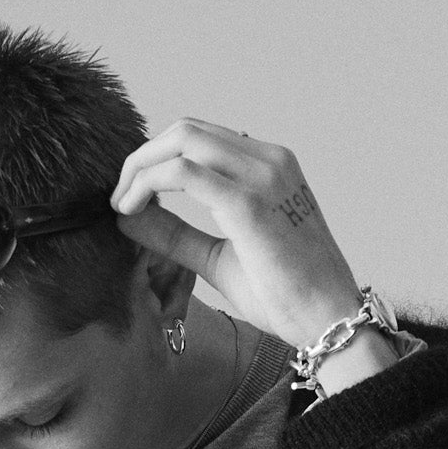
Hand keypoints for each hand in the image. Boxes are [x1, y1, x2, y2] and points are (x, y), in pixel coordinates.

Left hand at [110, 122, 374, 356]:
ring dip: (140, 168)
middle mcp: (267, 159)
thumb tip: (129, 219)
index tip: (131, 196)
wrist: (328, 319)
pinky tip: (132, 211)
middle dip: (141, 158)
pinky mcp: (248, 202)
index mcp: (268, 166)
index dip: (157, 159)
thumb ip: (178, 236)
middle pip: (185, 130)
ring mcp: (261, 175)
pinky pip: (183, 174)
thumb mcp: (219, 259)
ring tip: (122, 205)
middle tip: (118, 197)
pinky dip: (149, 186)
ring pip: (181, 141)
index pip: (200, 138)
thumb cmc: (285, 295)